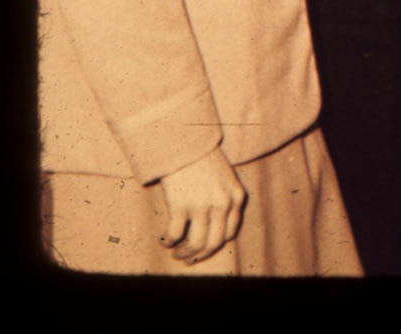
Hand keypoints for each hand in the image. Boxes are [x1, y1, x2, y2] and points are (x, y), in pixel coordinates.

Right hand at [157, 147, 245, 265]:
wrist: (186, 141)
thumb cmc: (203, 158)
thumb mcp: (226, 177)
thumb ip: (225, 199)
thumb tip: (214, 227)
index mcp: (237, 197)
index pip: (229, 234)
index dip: (214, 246)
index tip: (203, 249)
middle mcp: (223, 204)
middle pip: (213, 243)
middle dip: (199, 255)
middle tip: (186, 258)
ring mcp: (203, 205)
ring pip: (195, 244)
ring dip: (183, 253)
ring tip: (175, 252)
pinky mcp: (182, 205)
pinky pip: (175, 234)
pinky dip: (168, 241)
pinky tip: (164, 239)